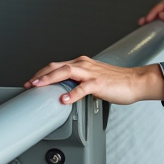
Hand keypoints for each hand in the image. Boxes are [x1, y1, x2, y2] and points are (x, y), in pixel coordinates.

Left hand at [25, 57, 163, 105]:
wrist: (136, 81)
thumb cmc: (116, 82)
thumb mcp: (93, 79)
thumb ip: (79, 83)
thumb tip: (66, 92)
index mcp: (82, 63)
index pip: (56, 66)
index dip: (41, 73)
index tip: (31, 83)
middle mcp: (84, 65)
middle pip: (56, 66)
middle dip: (40, 75)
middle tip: (28, 85)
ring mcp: (91, 73)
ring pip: (66, 72)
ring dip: (50, 79)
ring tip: (38, 87)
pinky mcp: (99, 83)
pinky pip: (82, 88)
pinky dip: (72, 94)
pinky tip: (64, 100)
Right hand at [139, 0, 163, 46]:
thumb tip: (161, 15)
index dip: (154, 11)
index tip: (148, 19)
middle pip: (161, 9)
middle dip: (151, 15)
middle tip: (142, 23)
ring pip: (162, 14)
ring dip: (153, 19)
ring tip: (143, 25)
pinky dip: (158, 23)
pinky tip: (152, 28)